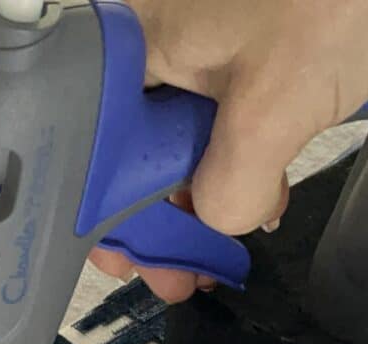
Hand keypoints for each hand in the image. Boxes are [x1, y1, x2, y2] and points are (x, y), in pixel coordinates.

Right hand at [91, 0, 367, 302]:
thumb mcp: (275, 105)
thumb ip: (229, 186)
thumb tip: (218, 224)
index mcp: (132, 43)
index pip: (92, 151)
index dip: (109, 216)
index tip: (130, 264)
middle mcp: (148, 44)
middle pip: (126, 153)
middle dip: (156, 221)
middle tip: (177, 275)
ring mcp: (191, 48)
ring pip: (172, 144)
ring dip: (199, 202)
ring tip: (217, 251)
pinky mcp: (233, 54)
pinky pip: (213, 124)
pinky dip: (231, 167)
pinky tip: (255, 198)